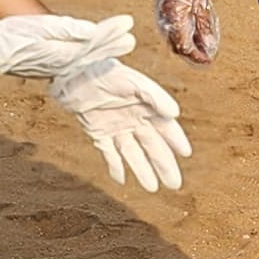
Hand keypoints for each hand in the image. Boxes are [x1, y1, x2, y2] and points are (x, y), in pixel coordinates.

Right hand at [0, 11, 134, 82]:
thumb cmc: (11, 35)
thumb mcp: (39, 28)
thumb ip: (67, 31)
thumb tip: (92, 31)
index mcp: (61, 54)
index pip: (92, 43)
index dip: (111, 33)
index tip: (128, 23)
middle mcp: (60, 65)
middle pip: (92, 54)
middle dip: (112, 46)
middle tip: (131, 39)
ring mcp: (52, 69)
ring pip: (84, 61)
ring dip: (102, 53)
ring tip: (119, 46)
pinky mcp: (45, 68)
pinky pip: (72, 65)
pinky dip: (85, 60)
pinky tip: (90, 58)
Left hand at [52, 51, 189, 193]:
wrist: (73, 71)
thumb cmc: (105, 71)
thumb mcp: (132, 82)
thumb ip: (154, 96)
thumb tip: (174, 113)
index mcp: (146, 106)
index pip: (166, 127)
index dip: (175, 140)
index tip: (186, 153)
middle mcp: (134, 119)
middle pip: (152, 146)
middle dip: (163, 165)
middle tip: (174, 184)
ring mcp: (117, 128)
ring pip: (133, 154)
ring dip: (142, 170)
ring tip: (152, 188)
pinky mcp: (98, 133)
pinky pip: (109, 153)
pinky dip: (115, 166)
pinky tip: (121, 180)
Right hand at [152, 0, 220, 65]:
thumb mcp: (202, 3)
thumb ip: (204, 26)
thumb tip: (208, 44)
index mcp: (175, 19)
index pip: (185, 47)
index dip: (197, 56)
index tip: (207, 59)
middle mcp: (165, 20)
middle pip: (177, 46)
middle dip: (191, 53)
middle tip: (205, 55)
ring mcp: (161, 15)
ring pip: (172, 39)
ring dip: (185, 45)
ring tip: (200, 45)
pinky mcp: (161, 9)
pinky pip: (169, 29)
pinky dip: (180, 35)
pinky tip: (189, 32)